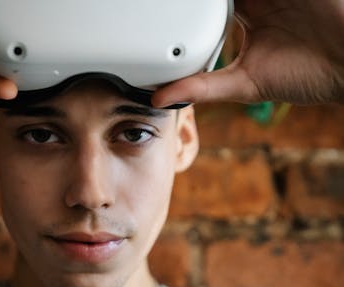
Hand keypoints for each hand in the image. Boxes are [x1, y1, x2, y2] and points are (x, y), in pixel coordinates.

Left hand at [152, 0, 343, 106]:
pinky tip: (235, 1)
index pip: (206, 2)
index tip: (161, 7)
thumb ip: (202, 88)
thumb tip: (158, 99)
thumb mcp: (243, 84)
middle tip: (165, 0)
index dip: (187, 5)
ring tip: (189, 0)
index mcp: (246, 13)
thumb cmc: (304, 75)